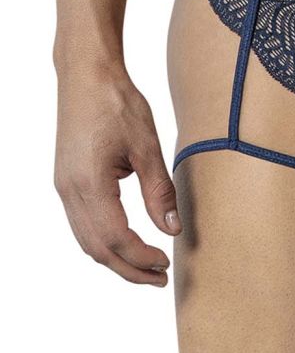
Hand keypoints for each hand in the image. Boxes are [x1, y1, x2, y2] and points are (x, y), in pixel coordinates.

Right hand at [54, 65, 181, 285]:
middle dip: (128, 269)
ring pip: (86, 240)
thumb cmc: (116, 102)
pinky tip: (125, 240)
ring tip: (146, 265)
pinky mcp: (66, 181)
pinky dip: (103, 240)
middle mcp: (70, 192)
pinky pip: (81, 224)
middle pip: (97, 249)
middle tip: (160, 278)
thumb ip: (158, 190)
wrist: (86, 74)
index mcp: (89, 184)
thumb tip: (172, 229)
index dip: (141, 257)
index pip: (116, 238)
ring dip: (115, 258)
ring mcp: (64, 188)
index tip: (166, 263)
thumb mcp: (147, 145)